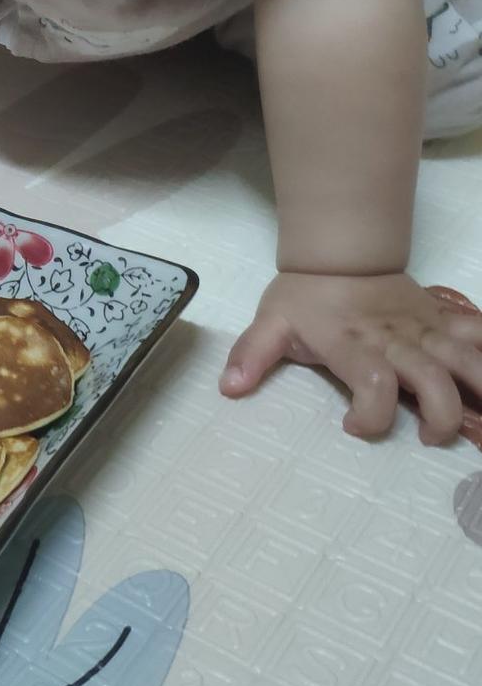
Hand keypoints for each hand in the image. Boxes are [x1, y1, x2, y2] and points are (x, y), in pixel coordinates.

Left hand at [220, 270, 481, 443]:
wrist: (341, 249)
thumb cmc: (306, 295)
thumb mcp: (272, 322)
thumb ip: (252, 355)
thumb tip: (229, 388)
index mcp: (353, 344)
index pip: (373, 383)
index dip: (370, 416)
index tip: (351, 426)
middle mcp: (396, 340)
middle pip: (434, 380)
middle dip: (441, 417)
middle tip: (427, 436)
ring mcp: (425, 329)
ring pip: (468, 358)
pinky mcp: (443, 320)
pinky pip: (479, 332)